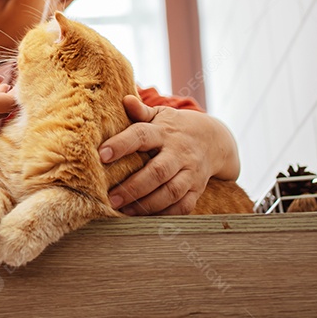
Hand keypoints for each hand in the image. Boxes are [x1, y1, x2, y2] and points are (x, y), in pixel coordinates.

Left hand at [98, 95, 236, 215]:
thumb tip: (125, 99)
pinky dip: (166, 214)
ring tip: (124, 210)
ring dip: (147, 204)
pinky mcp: (197, 189)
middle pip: (157, 171)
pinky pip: (184, 206)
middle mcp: (179, 152)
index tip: (101, 154)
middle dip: (133, 187)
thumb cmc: (175, 126)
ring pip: (171, 192)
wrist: (215, 140)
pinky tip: (145, 217)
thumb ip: (141, 111)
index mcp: (164, 132)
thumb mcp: (160, 114)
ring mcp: (191, 172)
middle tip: (111, 198)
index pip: (141, 135)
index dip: (121, 144)